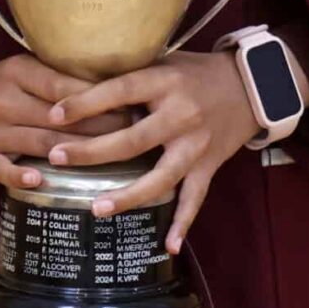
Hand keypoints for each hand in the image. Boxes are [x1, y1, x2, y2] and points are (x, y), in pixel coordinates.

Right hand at [0, 52, 133, 190]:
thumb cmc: (1, 81)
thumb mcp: (24, 66)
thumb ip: (57, 75)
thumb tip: (110, 82)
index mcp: (16, 74)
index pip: (60, 87)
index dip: (94, 99)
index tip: (126, 105)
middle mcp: (3, 103)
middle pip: (55, 119)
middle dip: (95, 128)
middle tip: (128, 132)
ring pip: (38, 144)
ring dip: (73, 152)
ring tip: (106, 155)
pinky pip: (4, 170)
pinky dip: (21, 176)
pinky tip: (42, 180)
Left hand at [45, 51, 261, 254]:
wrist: (252, 86)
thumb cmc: (197, 71)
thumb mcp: (165, 60)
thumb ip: (132, 74)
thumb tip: (81, 81)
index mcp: (165, 82)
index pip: (120, 91)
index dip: (86, 103)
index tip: (55, 115)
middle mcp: (180, 115)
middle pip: (131, 140)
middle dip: (91, 151)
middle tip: (56, 158)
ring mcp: (196, 145)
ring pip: (159, 177)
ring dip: (127, 195)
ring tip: (95, 207)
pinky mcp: (209, 165)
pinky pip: (195, 198)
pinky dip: (183, 223)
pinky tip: (168, 247)